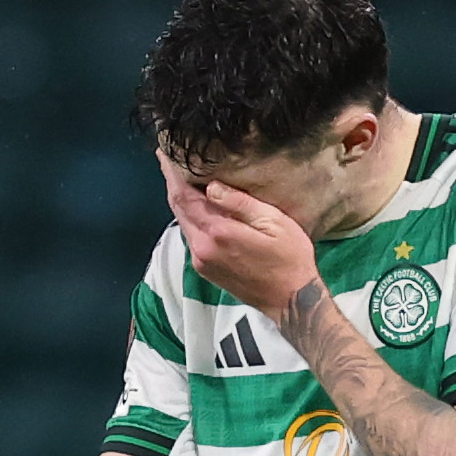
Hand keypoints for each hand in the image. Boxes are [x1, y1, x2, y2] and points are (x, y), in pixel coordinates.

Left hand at [161, 156, 322, 319]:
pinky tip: (197, 209)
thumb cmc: (291, 259)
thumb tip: (212, 187)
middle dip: (172, 184)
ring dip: (180, 201)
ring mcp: (201, 260)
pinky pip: (190, 236)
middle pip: (178, 208)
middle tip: (168, 161)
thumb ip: (241, 203)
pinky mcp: (205, 269)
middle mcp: (202, 246)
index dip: (172, 174)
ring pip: (182, 223)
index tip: (164, 154)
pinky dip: (189, 219)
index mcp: (218, 231)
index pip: (184, 196)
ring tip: (180, 181)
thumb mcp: (275, 223)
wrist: (291, 301)